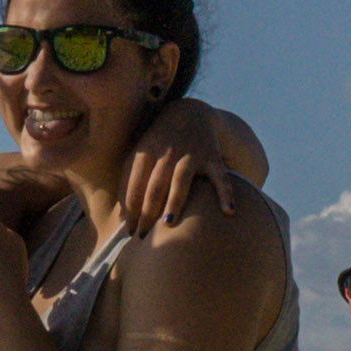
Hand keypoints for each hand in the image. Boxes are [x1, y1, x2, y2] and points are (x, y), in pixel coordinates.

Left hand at [120, 95, 237, 232]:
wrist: (190, 113)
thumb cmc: (159, 143)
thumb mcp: (141, 154)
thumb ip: (129, 181)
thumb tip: (122, 217)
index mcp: (146, 152)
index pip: (135, 183)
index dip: (130, 208)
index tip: (128, 231)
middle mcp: (168, 152)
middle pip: (155, 185)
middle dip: (147, 211)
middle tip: (143, 236)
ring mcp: (191, 154)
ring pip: (181, 180)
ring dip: (174, 201)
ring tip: (168, 224)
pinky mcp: (213, 157)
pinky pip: (220, 178)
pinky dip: (226, 194)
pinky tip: (229, 212)